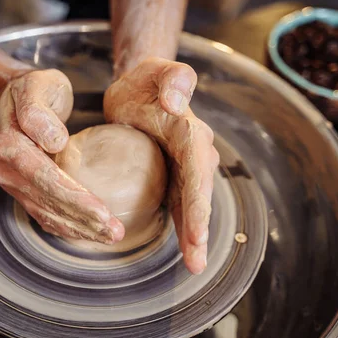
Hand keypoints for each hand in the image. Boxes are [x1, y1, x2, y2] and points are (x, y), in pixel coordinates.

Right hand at [0, 69, 124, 243]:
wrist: (17, 97)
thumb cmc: (35, 89)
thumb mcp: (37, 85)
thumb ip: (38, 112)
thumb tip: (54, 141)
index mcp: (9, 146)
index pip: (45, 178)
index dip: (74, 198)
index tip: (102, 212)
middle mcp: (7, 170)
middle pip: (48, 202)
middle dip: (82, 221)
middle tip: (115, 232)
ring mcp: (14, 184)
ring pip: (47, 215)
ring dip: (79, 230)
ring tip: (110, 237)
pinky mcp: (24, 191)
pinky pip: (45, 215)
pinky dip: (69, 227)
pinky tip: (91, 234)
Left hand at [104, 57, 218, 273]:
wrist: (138, 88)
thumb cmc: (146, 80)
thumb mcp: (156, 72)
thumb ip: (172, 79)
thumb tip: (177, 102)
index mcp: (191, 134)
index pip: (197, 172)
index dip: (198, 204)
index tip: (197, 233)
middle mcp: (193, 154)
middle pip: (199, 197)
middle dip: (199, 230)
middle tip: (197, 263)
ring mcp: (183, 168)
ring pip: (191, 206)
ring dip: (194, 236)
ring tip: (194, 265)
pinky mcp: (171, 175)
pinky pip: (177, 203)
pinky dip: (182, 226)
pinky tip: (182, 248)